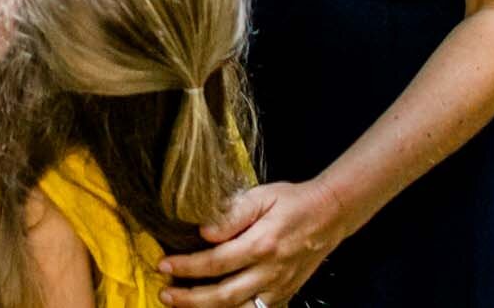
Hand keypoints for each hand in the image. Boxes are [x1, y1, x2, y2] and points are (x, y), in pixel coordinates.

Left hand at [156, 181, 348, 307]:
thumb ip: (233, 214)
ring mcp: (279, 287)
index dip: (187, 267)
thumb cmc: (292, 201)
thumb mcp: (262, 196)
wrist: (330, 215)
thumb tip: (204, 232)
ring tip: (181, 305)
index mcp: (262, 244)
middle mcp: (270, 271)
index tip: (164, 265)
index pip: (216, 261)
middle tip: (165, 294)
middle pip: (224, 294)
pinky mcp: (284, 294)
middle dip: (190, 298)